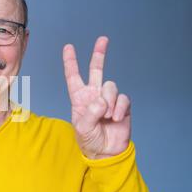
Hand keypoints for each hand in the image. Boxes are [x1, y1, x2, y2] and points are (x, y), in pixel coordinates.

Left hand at [62, 36, 130, 158]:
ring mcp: (108, 99)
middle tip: (103, 39)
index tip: (68, 47)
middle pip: (96, 70)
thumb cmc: (89, 140)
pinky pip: (122, 98)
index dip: (70, 62)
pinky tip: (116, 118)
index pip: (73, 76)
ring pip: (110, 86)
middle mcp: (94, 95)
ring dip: (109, 101)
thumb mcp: (83, 128)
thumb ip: (90, 114)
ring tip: (107, 116)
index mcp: (79, 98)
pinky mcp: (122, 105)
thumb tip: (101, 101)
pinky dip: (119, 108)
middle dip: (99, 54)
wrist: (106, 152)